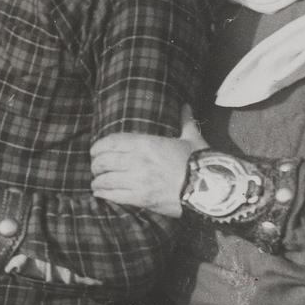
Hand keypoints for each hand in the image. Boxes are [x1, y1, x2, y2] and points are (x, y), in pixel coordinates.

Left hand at [89, 106, 207, 217]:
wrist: (209, 187)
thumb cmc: (199, 161)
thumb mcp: (192, 138)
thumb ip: (185, 121)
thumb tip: (187, 106)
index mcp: (147, 143)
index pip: (112, 141)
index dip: (99, 146)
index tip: (95, 150)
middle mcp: (138, 160)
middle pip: (104, 161)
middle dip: (96, 164)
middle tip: (96, 167)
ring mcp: (138, 180)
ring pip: (106, 179)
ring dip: (98, 181)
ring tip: (97, 182)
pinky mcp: (141, 198)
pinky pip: (114, 196)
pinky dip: (103, 194)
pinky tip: (99, 193)